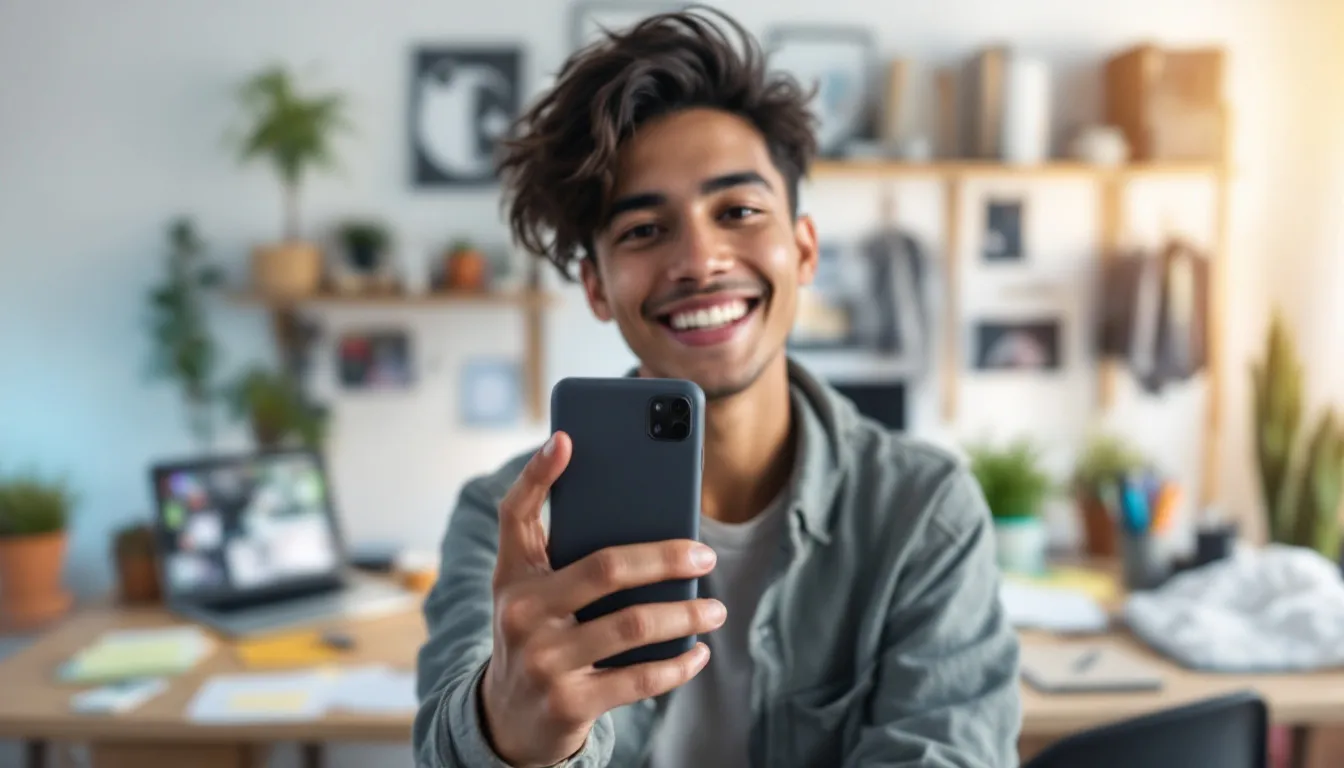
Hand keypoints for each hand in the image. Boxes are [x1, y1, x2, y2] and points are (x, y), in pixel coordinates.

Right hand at [480, 431, 723, 767]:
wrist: (507, 719)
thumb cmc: (537, 633)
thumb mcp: (532, 589)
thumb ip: (564, 547)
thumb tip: (641, 509)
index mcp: (513, 575)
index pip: (516, 514)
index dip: (537, 474)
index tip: (567, 438)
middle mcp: (521, 613)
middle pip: (606, 569)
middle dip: (666, 557)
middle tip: (706, 555)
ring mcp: (544, 661)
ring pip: (633, 625)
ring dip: (686, 614)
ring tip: (715, 609)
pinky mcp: (569, 704)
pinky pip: (639, 679)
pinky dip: (678, 664)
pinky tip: (699, 651)